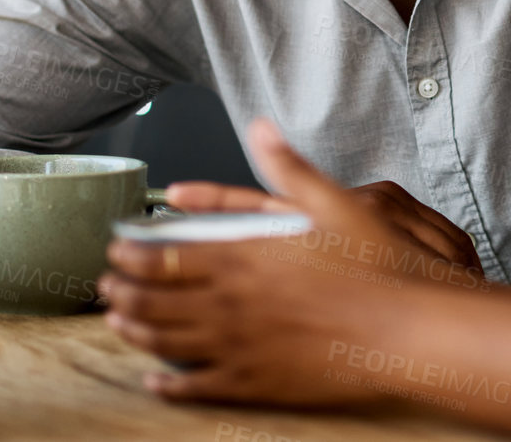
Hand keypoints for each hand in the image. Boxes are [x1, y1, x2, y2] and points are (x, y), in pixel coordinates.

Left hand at [102, 120, 488, 404]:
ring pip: (168, 340)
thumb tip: (262, 124)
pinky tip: (156, 381)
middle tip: (103, 287)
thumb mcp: (334, 201)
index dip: (133, 253)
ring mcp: (241, 345)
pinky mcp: (258, 382)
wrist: (407, 328)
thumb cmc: (376, 265)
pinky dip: (170, 384)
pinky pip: (199, 386)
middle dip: (122, 292)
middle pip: (155, 298)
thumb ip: (288, 166)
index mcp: (245, 256)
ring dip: (134, 330)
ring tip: (117, 323)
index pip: (169, 254)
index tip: (116, 249)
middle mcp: (233, 301)